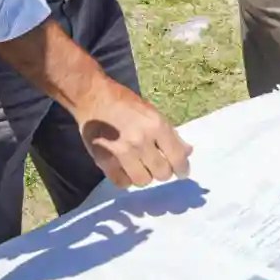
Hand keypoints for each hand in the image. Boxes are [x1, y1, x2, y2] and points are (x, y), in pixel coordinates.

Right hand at [77, 78, 192, 187]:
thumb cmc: (124, 102)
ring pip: (143, 181)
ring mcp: (122, 152)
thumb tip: (187, 152)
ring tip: (140, 166)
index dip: (182, 169)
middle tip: (157, 164)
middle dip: (162, 171)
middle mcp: (141, 140)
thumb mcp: (152, 112)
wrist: (92, 96)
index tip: (181, 172)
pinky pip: (122, 182)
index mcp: (156, 125)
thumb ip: (170, 133)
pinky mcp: (105, 160)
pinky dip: (126, 179)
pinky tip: (125, 169)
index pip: (177, 158)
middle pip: (162, 173)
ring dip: (144, 175)